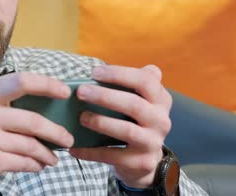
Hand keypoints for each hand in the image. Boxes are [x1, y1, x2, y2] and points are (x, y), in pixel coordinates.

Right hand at [0, 72, 74, 195]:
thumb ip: (0, 103)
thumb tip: (43, 103)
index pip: (21, 80)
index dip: (47, 84)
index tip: (65, 92)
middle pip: (33, 119)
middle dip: (56, 131)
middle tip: (67, 138)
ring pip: (31, 144)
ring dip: (47, 153)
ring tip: (54, 158)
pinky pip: (24, 162)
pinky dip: (36, 165)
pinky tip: (38, 166)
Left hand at [69, 65, 171, 187]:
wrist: (146, 159)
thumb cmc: (135, 120)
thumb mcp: (139, 100)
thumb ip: (129, 83)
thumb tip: (97, 72)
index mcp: (160, 99)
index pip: (145, 80)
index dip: (119, 74)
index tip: (94, 72)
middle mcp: (161, 120)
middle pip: (134, 105)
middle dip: (105, 97)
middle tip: (81, 92)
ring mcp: (153, 142)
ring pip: (126, 130)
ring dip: (101, 122)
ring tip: (81, 117)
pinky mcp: (142, 162)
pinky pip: (113, 156)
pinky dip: (91, 152)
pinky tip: (74, 148)